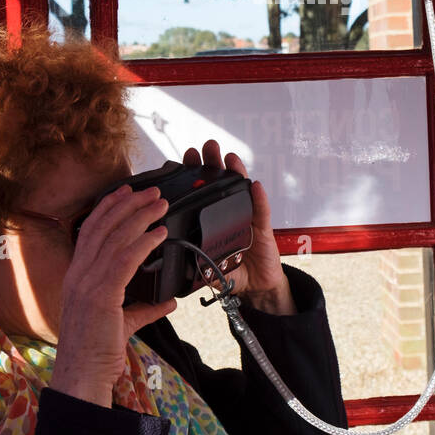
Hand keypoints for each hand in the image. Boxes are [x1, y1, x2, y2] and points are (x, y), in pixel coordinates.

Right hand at [50, 184, 177, 406]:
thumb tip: (168, 303)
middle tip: (151, 191)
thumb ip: (144, 309)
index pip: (90, 230)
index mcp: (76, 276)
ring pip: (115, 239)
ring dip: (140, 217)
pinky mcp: (101, 296)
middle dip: (128, 204)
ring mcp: (86, 284)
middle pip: (103, 227)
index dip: (108, 207)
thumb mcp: (123, 323)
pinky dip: (143, 242)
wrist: (83, 376)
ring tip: (161, 204)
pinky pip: (124, 260)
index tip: (126, 191)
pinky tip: (159, 233)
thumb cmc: (97, 351)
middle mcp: (78, 274)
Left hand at [183, 140, 295, 314]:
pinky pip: (262, 212)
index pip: (202, 192)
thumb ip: (193, 264)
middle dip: (214, 163)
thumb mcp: (207, 267)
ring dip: (236, 172)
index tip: (187, 158)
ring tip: (230, 157)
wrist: (257, 286)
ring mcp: (247, 219)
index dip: (195, 175)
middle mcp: (230, 214)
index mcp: (214, 220)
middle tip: (207, 147)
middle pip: (221, 183)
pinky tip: (256, 187)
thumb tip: (171, 264)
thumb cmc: (233, 271)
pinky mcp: (263, 230)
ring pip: (242, 191)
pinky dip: (260, 199)